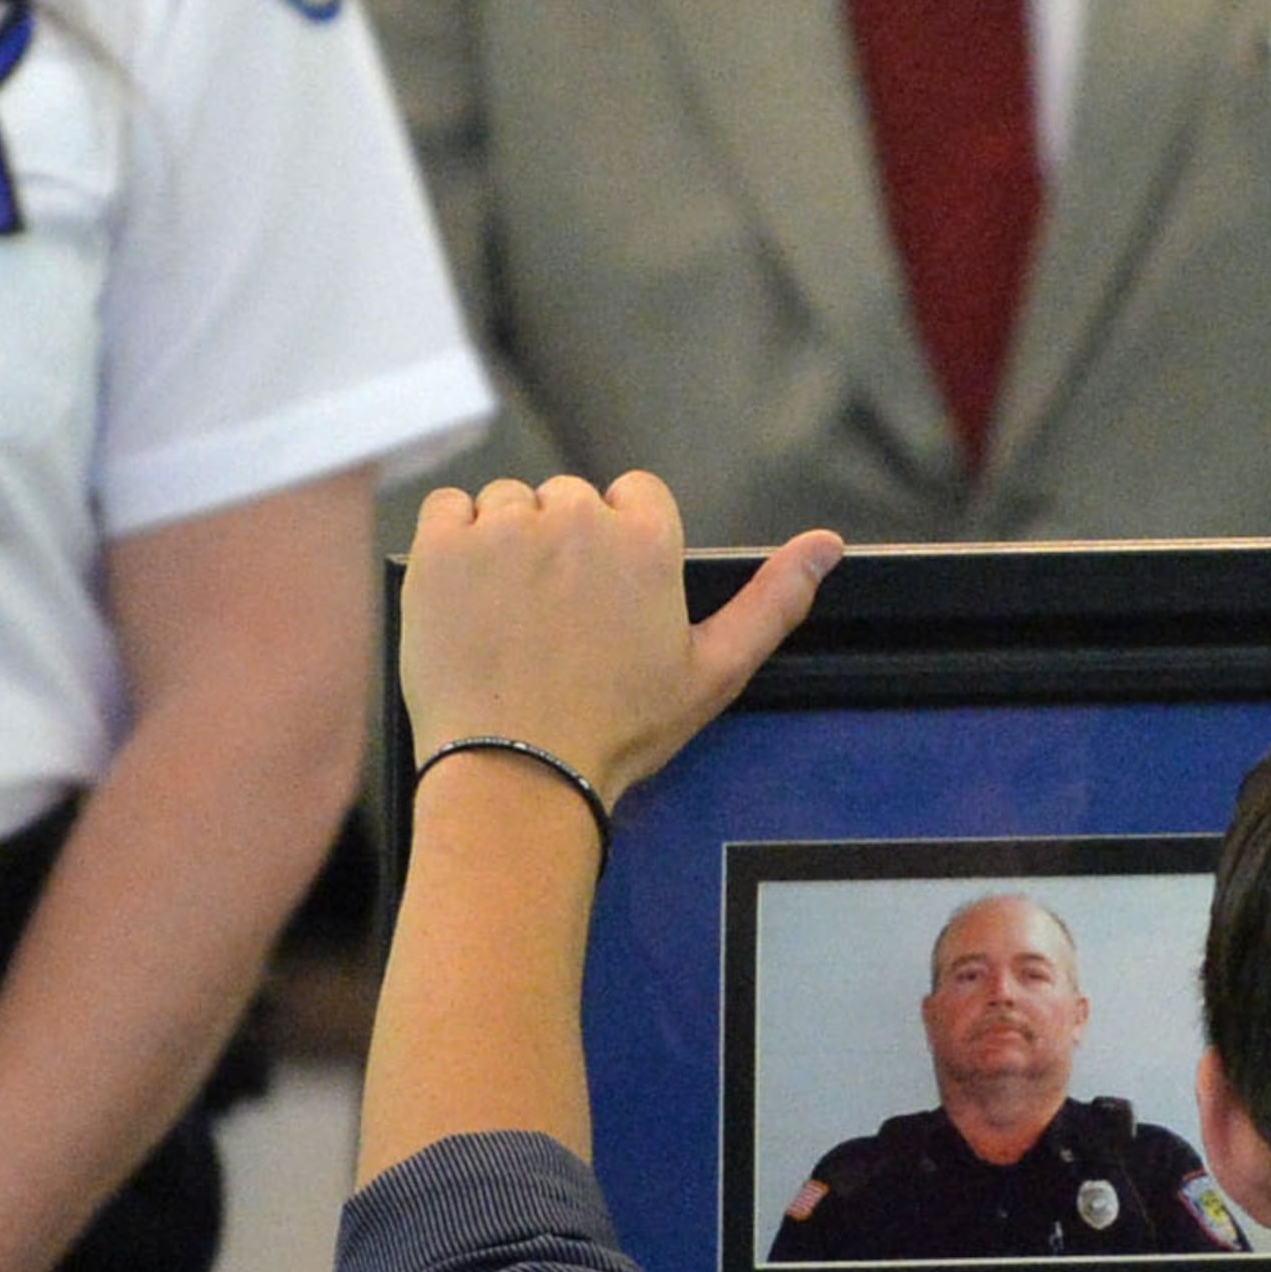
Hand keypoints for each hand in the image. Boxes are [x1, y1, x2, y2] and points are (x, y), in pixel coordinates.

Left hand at [397, 472, 839, 801]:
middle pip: (568, 500)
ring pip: (508, 504)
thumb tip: (830, 544)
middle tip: (556, 627)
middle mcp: (576, 517)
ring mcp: (503, 529)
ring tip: (511, 622)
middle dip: (562, 548)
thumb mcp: (714, 673)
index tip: (604, 604)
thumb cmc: (619, 732)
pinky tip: (469, 602)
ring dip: (507, 546)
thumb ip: (774, 600)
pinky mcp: (440, 549)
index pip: (634, 496)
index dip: (620, 550)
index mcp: (647, 539)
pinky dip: (454, 546)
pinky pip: (448, 510)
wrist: (518, 775)